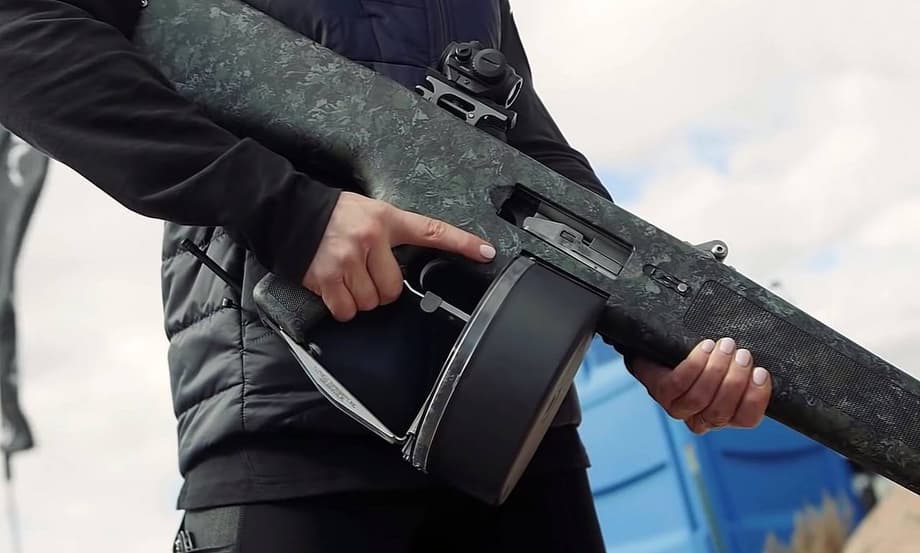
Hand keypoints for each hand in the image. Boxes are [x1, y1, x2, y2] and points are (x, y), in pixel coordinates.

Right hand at [304, 191, 495, 320]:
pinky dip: (342, 307)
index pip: (432, 230)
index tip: (486, 252)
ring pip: (371, 302)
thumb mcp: (369, 212)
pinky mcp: (326, 277)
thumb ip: (390, 234)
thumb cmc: (332, 215)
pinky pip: (346, 310)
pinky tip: (334, 288)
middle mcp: (370, 239)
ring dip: (361, 299)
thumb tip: (404, 271)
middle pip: (394, 288)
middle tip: (366, 273)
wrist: (288, 212)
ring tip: (347, 278)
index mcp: (386, 219)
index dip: (462, 243)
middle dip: (381, 289)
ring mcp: (347, 259)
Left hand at [627, 338, 771, 433]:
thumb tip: (766, 364)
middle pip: (721, 410)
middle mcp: (702, 418)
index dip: (756, 398)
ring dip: (716, 369)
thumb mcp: (730, 366)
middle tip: (742, 353)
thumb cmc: (705, 358)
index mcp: (726, 416)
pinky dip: (695, 364)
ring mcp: (678, 408)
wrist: (662, 348)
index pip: (747, 419)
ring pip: (700, 398)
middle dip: (735, 380)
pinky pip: (679, 384)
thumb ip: (746, 370)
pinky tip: (705, 347)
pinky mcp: (661, 392)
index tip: (761, 372)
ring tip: (725, 346)